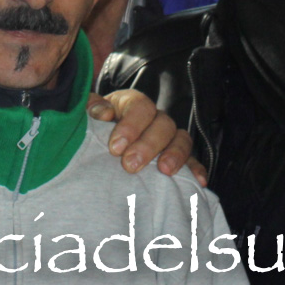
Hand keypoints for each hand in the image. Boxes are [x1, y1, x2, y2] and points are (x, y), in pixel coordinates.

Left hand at [86, 89, 208, 184]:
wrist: (96, 144)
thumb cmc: (91, 129)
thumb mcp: (86, 115)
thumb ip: (91, 110)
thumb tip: (104, 113)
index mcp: (131, 103)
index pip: (140, 106)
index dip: (130, 125)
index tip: (115, 148)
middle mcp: (153, 118)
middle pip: (162, 124)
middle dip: (148, 145)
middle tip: (130, 165)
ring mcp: (167, 138)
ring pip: (181, 139)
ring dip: (175, 155)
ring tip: (164, 171)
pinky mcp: (175, 157)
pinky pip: (192, 160)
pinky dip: (195, 169)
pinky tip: (198, 182)